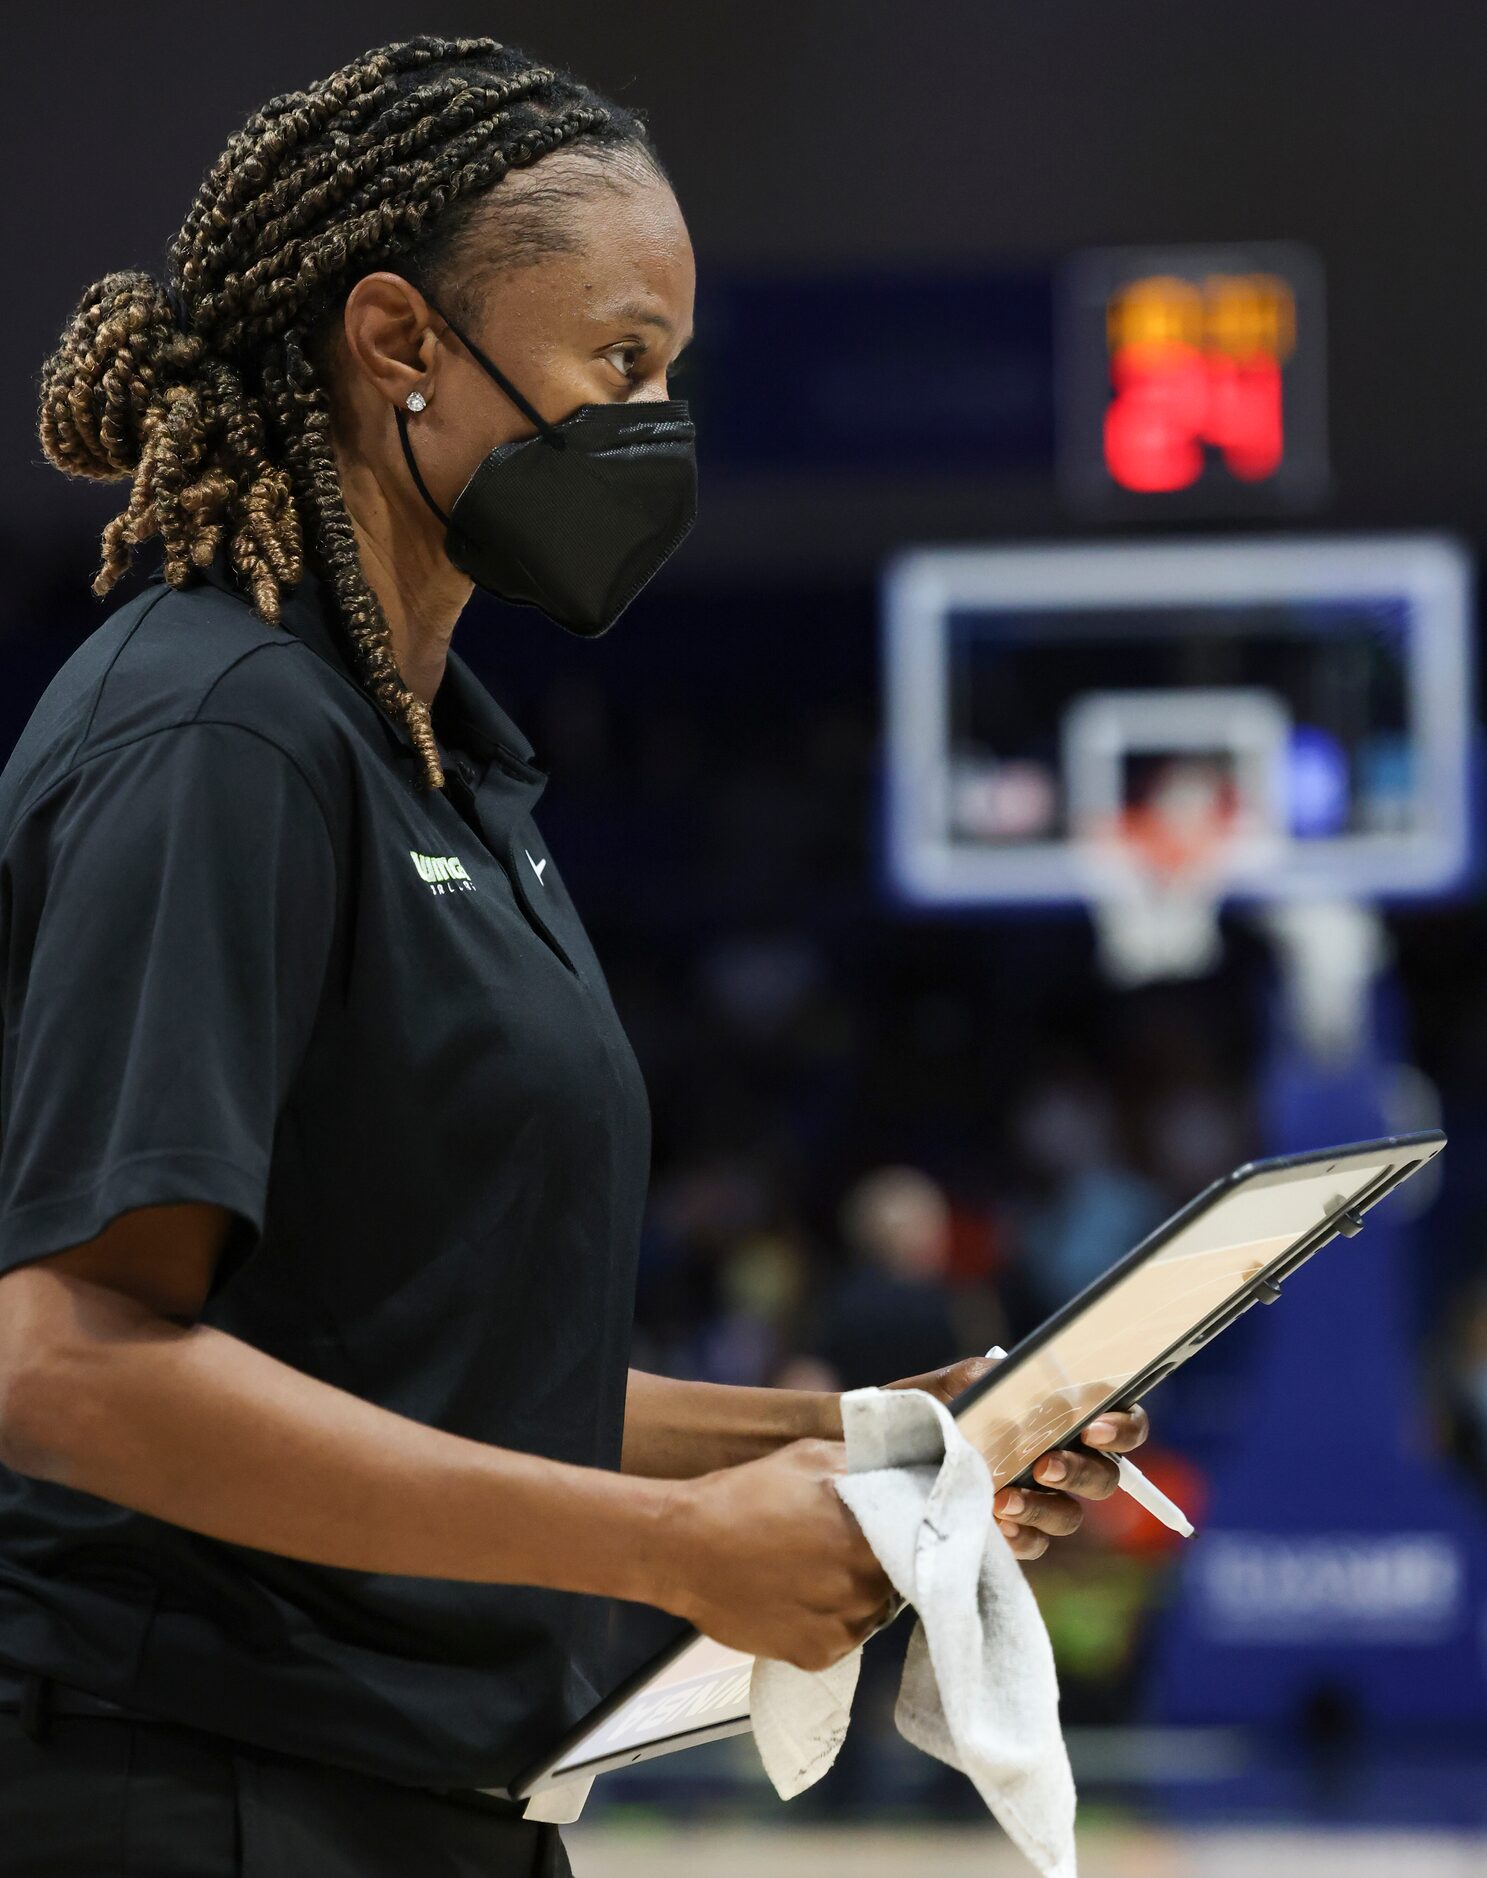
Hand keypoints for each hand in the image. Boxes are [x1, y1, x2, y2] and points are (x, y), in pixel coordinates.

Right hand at [652, 1437, 893, 1670]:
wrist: (685, 1546)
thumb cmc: (746, 1495)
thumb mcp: (809, 1456)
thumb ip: (863, 1463)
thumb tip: (904, 1466)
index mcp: (869, 1539)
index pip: (919, 1540)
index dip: (909, 1531)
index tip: (895, 1524)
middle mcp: (865, 1592)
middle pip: (899, 1579)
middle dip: (883, 1561)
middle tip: (850, 1545)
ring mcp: (841, 1630)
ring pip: (873, 1611)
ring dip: (860, 1592)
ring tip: (822, 1570)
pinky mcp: (816, 1657)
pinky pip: (843, 1638)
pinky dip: (832, 1620)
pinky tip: (803, 1594)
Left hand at [884, 1354, 1151, 1561]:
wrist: (885, 1455)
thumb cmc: (929, 1409)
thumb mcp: (952, 1384)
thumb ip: (985, 1375)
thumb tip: (1012, 1374)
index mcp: (1061, 1416)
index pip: (1121, 1421)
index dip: (1122, 1426)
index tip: (1093, 1426)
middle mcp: (1061, 1459)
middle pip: (1105, 1476)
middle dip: (1081, 1471)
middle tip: (1046, 1464)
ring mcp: (1040, 1500)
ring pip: (1069, 1515)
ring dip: (1043, 1507)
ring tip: (1003, 1500)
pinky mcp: (1015, 1534)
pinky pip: (1035, 1545)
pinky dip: (1019, 1535)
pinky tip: (995, 1525)